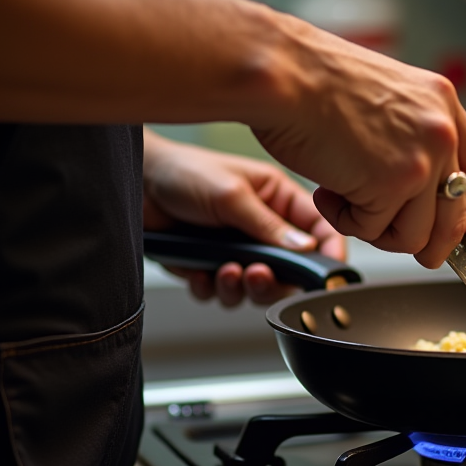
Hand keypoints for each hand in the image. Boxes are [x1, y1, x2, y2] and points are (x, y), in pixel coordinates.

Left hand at [142, 130, 345, 305]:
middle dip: (275, 281)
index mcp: (279, 201)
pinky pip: (224, 293)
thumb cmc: (183, 171)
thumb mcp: (231, 195)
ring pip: (259, 288)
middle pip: (292, 272)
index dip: (329, 255)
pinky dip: (213, 290)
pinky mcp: (212, 266)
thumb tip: (307, 249)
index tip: (325, 275)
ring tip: (225, 271)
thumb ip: (269, 226)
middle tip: (257, 274)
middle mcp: (265, 228)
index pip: (321, 231)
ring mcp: (239, 249)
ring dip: (243, 288)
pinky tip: (200, 272)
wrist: (135, 183)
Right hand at [252, 23, 465, 268]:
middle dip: (429, 243)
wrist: (283, 72)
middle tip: (394, 238)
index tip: (465, 232)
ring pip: (416, 235)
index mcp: (443, 104)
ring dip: (377, 230)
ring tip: (344, 198)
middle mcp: (441, 132)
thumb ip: (414, 137)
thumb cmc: (314, 80)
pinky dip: (345, 222)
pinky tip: (326, 193)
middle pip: (456, 217)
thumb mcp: (388, 97)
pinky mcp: (390, 185)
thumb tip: (424, 192)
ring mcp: (420, 161)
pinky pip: (374, 231)